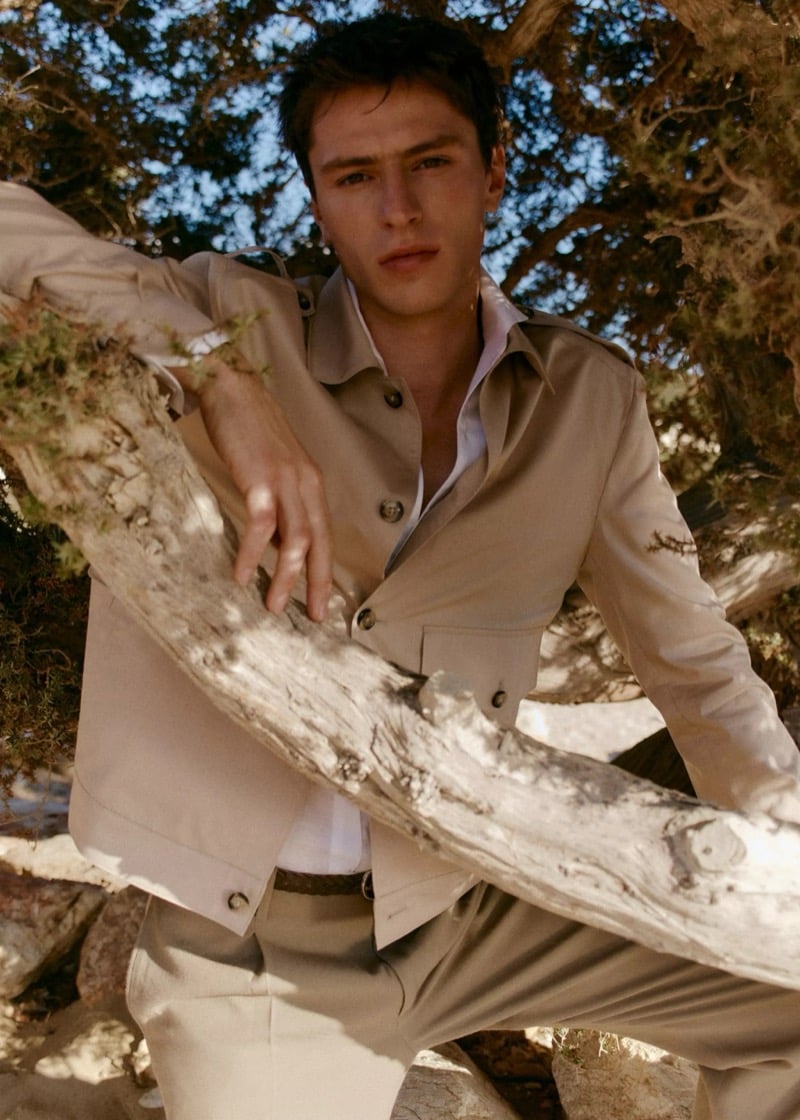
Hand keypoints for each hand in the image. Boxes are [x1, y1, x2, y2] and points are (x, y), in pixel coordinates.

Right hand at [180, 356, 332, 620]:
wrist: (230, 385)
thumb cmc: (247, 427)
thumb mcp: (271, 467)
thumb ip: (278, 500)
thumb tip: (272, 540)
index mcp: (311, 482)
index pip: (326, 535)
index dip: (325, 571)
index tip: (322, 602)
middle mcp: (306, 483)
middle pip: (319, 543)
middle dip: (317, 584)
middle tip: (312, 617)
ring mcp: (286, 480)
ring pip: (296, 539)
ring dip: (286, 577)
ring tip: (274, 606)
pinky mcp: (260, 477)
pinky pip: (262, 524)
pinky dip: (254, 553)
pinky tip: (243, 574)